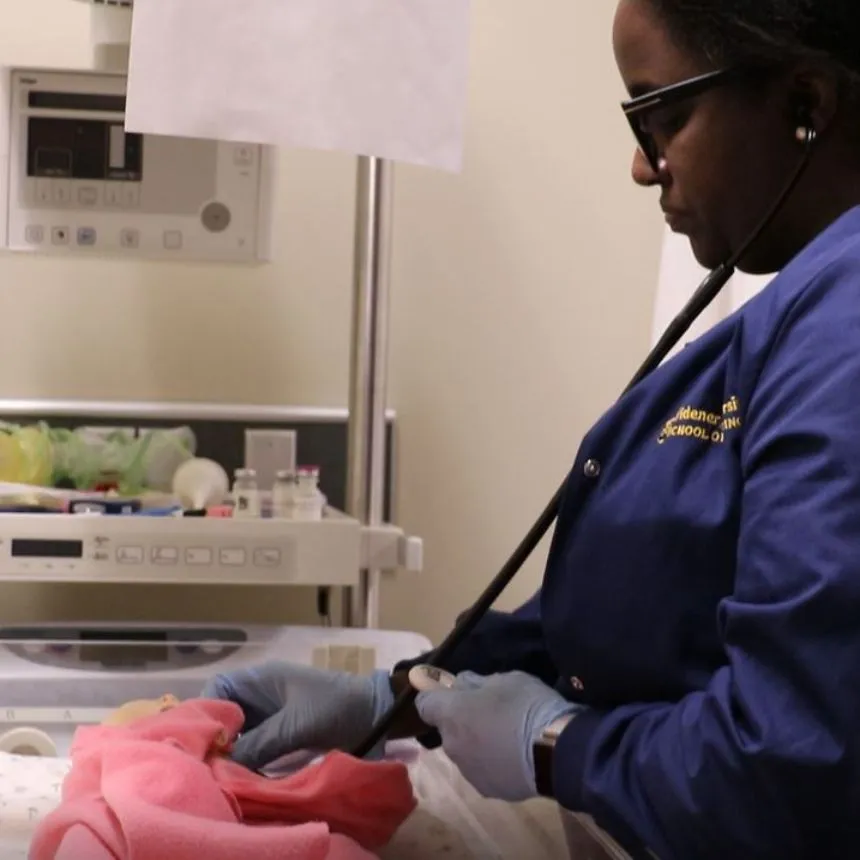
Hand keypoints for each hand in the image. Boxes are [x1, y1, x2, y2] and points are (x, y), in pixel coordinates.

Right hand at [201, 662, 394, 769]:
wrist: (375, 714)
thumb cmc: (336, 708)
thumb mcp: (296, 725)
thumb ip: (259, 742)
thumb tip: (223, 763)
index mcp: (263, 678)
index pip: (219, 686)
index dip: (206, 708)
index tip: (204, 738)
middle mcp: (263, 693)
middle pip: (226, 711)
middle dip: (217, 735)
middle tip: (209, 764)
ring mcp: (272, 712)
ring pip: (239, 730)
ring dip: (232, 750)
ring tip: (224, 773)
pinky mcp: (283, 731)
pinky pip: (255, 743)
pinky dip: (248, 757)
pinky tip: (243, 775)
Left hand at [415, 670, 580, 801]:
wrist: (557, 751)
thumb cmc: (526, 705)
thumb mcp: (505, 679)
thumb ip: (477, 682)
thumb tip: (462, 684)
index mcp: (452, 714)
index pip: (424, 704)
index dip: (436, 696)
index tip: (453, 692)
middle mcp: (452, 745)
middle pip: (448, 729)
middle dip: (463, 720)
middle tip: (491, 712)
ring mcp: (468, 771)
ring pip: (465, 751)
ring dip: (478, 743)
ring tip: (507, 738)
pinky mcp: (487, 789)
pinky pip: (483, 770)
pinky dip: (493, 763)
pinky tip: (515, 757)